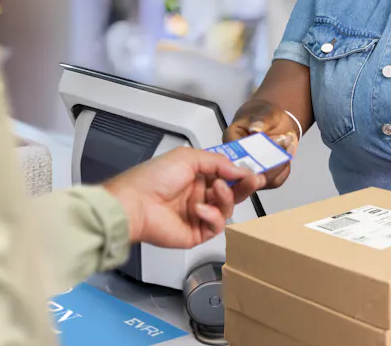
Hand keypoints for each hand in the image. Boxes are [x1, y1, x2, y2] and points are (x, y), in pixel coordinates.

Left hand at [103, 148, 265, 247]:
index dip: (240, 173)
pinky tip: (200, 209)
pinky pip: (216, 226)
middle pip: (231, 192)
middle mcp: (199, 194)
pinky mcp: (197, 233)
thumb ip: (217, 162)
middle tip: (254, 180)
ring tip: (216, 190)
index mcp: (196, 175)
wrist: (136, 204)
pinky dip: (212, 216)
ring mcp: (199, 214)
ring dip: (226, 198)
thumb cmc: (154, 177)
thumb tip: (239, 169)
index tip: (254, 171)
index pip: (226, 174)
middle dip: (244, 186)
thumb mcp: (188, 158)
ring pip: (227, 208)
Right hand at [224, 100, 298, 188]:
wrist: (274, 123)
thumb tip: (255, 129)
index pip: (236, 155)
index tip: (272, 146)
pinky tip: (288, 153)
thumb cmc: (266, 115)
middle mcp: (236, 158)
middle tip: (285, 141)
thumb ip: (262, 119)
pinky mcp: (262, 176)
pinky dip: (285, 168)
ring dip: (280, 164)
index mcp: (231, 138)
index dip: (253, 157)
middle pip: (249, 172)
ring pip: (264, 180)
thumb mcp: (267, 111)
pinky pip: (275, 181)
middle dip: (271, 161)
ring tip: (288, 143)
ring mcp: (249, 170)